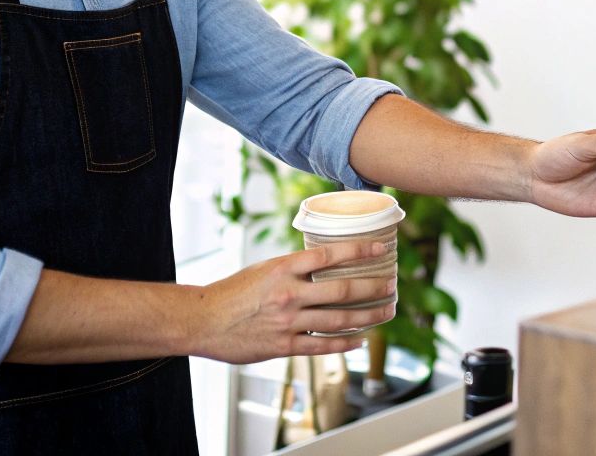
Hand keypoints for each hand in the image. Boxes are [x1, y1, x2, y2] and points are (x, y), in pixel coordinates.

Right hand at [189, 242, 397, 363]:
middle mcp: (288, 292)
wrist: (203, 320)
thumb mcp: (264, 269)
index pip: (329, 255)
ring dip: (368, 316)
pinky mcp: (282, 345)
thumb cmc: (233, 292)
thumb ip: (293, 269)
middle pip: (342, 289)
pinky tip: (360, 339)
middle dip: (373, 287)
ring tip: (386, 311)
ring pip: (338, 319)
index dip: (359, 251)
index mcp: (283, 267)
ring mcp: (287, 321)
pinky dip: (344, 343)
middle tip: (392, 284)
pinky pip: (321, 345)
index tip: (380, 249)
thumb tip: (325, 265)